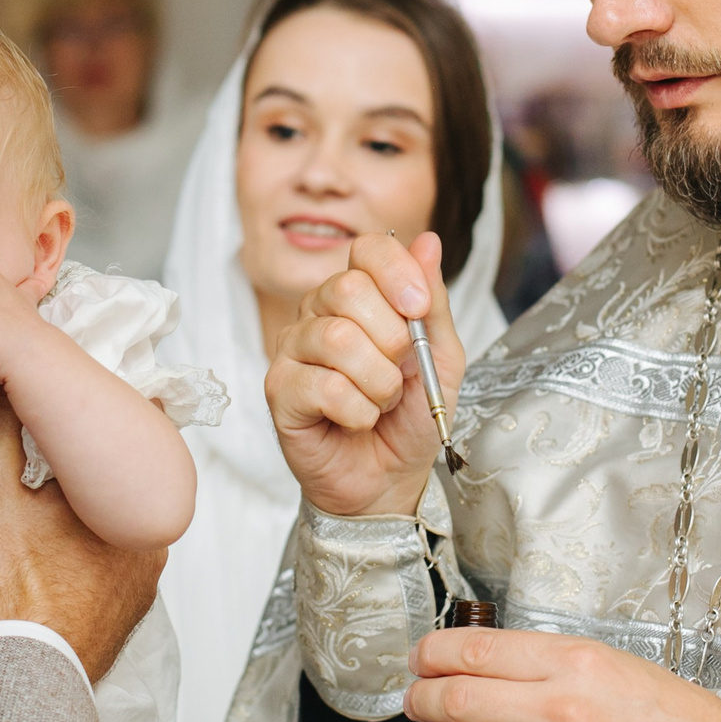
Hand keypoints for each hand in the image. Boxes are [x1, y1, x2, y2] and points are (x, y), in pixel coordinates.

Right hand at [0, 392, 163, 682]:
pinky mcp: (129, 614)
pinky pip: (114, 570)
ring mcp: (145, 580)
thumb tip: (11, 389)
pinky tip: (59, 562)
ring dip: (90, 523)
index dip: (91, 428)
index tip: (68, 420)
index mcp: (131, 499)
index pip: (118, 444)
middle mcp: (152, 538)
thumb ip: (5, 429)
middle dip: (89, 478)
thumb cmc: (14, 579)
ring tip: (50, 520)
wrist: (26, 665)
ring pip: (117, 531)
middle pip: (120, 489)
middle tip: (49, 469)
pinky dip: (91, 562)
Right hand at [264, 231, 461, 518]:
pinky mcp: (279, 390)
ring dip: (378, 382)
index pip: (367, 250)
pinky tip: (357, 421)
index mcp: (358, 296)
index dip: (397, 273)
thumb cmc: (410, 417)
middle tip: (399, 373)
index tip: (419, 309)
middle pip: (349, 289)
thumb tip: (428, 242)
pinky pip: (324, 386)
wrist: (391, 479)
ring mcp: (292, 350)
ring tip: (381, 403)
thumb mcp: (441, 356)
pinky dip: (357, 411)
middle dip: (392, 339)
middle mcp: (318, 313)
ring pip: (337, 339)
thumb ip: (433, 302)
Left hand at [403, 627, 720, 721]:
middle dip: (421, 697)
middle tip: (415, 696)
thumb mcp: (617, 666)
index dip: (432, 654)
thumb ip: (551, 663)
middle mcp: (559, 713)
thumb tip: (489, 662)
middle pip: (454, 700)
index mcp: (574, 665)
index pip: (474, 650)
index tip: (421, 657)